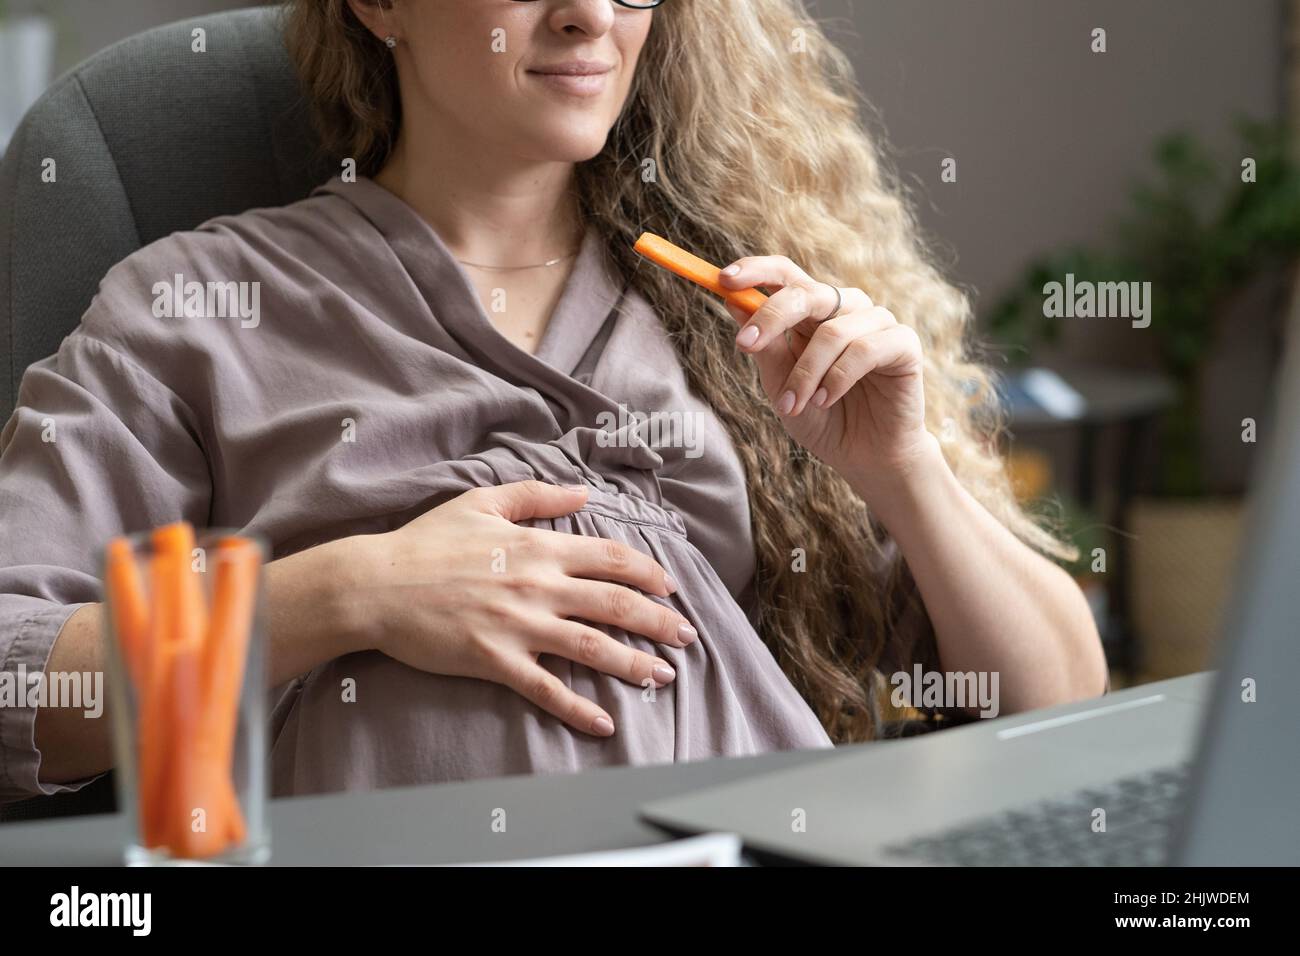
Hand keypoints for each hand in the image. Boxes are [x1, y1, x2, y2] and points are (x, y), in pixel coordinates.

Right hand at [353, 480, 696, 736]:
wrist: (376, 584)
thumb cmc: (426, 542)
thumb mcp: (481, 501)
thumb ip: (537, 495)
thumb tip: (583, 493)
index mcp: (537, 546)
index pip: (610, 557)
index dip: (648, 572)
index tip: (670, 587)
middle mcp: (538, 586)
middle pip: (615, 603)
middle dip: (658, 621)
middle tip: (686, 636)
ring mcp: (519, 626)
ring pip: (593, 648)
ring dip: (635, 663)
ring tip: (662, 676)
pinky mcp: (496, 661)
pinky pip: (547, 690)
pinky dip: (579, 709)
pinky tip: (606, 724)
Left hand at [719, 256, 935, 492]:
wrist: (864, 457)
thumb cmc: (821, 418)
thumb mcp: (781, 384)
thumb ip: (765, 345)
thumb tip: (732, 302)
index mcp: (813, 313)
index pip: (786, 275)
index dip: (756, 270)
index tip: (723, 279)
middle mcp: (846, 309)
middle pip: (807, 291)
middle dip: (771, 316)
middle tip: (745, 344)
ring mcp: (877, 323)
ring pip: (833, 331)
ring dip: (805, 373)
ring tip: (793, 406)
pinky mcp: (904, 344)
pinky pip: (864, 350)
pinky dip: (837, 378)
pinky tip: (825, 400)